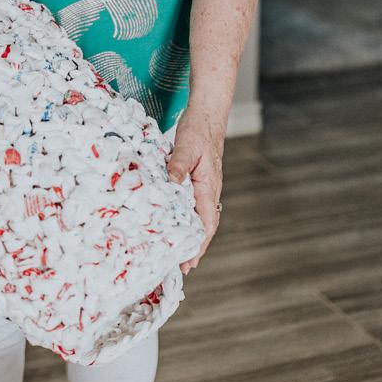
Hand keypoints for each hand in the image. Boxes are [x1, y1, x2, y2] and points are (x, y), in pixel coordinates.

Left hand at [166, 108, 224, 273]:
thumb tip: (171, 184)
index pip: (206, 222)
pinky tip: (178, 222)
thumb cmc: (198, 130)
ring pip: (200, 215)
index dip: (198, 244)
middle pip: (205, 224)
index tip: (189, 262)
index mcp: (209, 186)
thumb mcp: (185, 146)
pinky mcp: (200, 179)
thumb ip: (178, 166)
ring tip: (180, 252)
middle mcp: (210, 189)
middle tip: (183, 267)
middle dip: (195, 246)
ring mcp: (206, 185)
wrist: (207, 114)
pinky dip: (188, 217)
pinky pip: (195, 204)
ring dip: (192, 234)